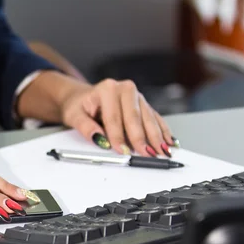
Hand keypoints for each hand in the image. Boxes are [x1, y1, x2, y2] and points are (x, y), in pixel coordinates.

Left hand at [60, 79, 176, 156]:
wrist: (82, 97)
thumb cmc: (78, 105)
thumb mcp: (74, 115)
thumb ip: (85, 127)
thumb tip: (98, 138)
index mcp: (108, 89)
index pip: (114, 117)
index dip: (119, 136)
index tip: (123, 151)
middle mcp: (125, 89)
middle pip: (135, 117)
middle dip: (142, 138)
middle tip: (148, 154)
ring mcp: (137, 96)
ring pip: (148, 118)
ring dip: (156, 136)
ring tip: (162, 151)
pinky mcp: (143, 104)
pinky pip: (155, 118)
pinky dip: (162, 130)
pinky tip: (169, 141)